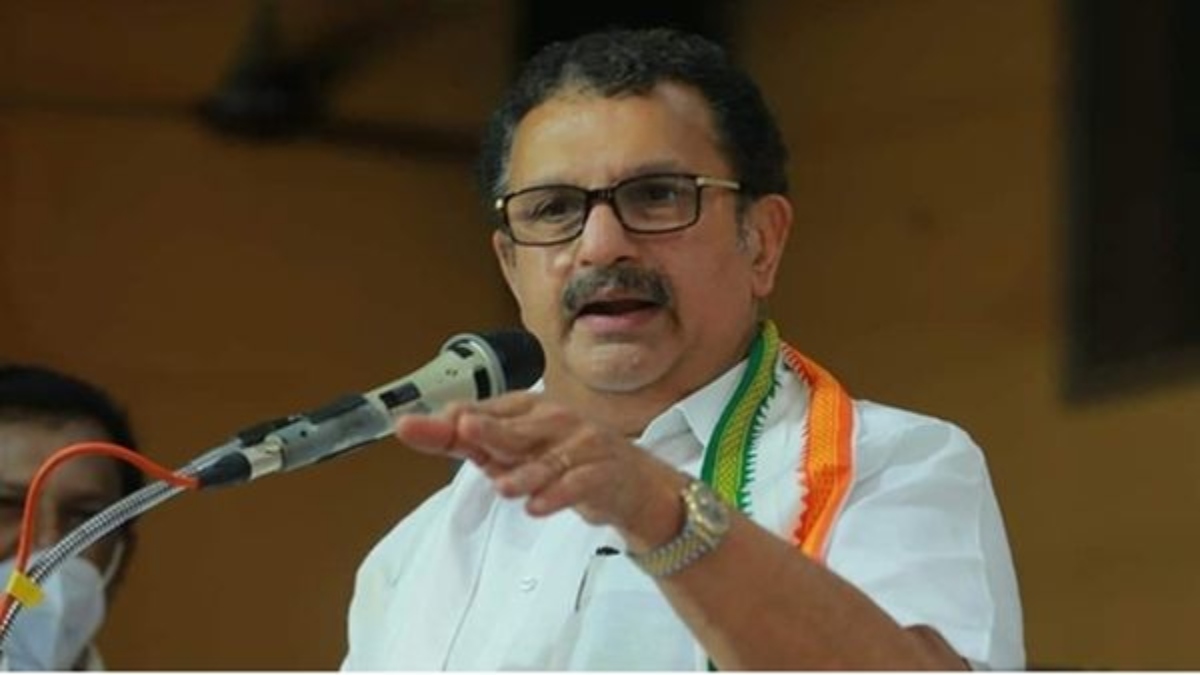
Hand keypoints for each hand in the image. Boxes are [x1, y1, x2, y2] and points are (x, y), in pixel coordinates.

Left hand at [394, 392, 685, 547]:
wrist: (630, 483)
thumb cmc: (565, 460)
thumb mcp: (516, 450)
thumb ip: (470, 442)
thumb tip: (418, 428)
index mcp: (531, 409)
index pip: (490, 411)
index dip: (457, 418)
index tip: (420, 425)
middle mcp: (556, 421)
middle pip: (518, 428)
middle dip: (490, 429)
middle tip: (464, 429)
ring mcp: (583, 445)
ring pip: (549, 460)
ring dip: (524, 474)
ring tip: (503, 488)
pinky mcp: (604, 473)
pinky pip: (579, 484)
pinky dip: (558, 495)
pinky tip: (537, 507)